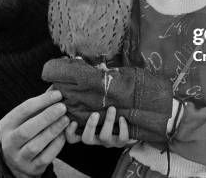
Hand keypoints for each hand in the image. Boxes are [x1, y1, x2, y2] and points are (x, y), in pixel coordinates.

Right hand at [0, 90, 69, 176]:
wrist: (18, 163)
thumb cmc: (25, 132)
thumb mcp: (25, 119)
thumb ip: (39, 105)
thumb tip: (56, 88)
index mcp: (6, 125)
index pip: (23, 110)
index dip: (42, 101)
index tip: (58, 94)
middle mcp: (9, 142)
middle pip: (27, 130)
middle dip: (46, 117)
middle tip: (63, 107)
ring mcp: (19, 157)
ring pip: (35, 145)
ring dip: (52, 131)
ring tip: (66, 119)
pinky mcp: (32, 168)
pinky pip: (45, 157)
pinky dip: (56, 145)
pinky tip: (64, 135)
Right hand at [42, 58, 172, 141]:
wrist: (135, 119)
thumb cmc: (115, 104)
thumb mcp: (105, 95)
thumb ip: (100, 81)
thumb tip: (100, 63)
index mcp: (88, 127)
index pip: (72, 137)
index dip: (69, 132)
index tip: (71, 121)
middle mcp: (97, 136)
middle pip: (87, 139)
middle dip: (91, 126)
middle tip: (95, 113)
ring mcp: (110, 140)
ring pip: (105, 138)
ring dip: (108, 123)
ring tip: (112, 108)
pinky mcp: (122, 141)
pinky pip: (122, 139)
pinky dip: (123, 129)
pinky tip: (124, 118)